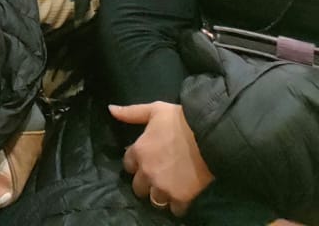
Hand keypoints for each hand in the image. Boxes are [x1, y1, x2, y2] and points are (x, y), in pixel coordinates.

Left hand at [111, 101, 212, 215]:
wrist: (208, 135)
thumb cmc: (180, 120)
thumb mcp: (153, 110)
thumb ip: (131, 113)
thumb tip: (110, 109)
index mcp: (139, 151)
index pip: (127, 165)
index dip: (136, 164)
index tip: (144, 162)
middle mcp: (147, 171)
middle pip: (138, 187)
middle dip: (145, 184)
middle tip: (157, 178)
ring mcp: (163, 186)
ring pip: (155, 200)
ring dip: (160, 196)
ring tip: (169, 189)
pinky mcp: (180, 197)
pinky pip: (174, 209)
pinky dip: (177, 206)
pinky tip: (182, 198)